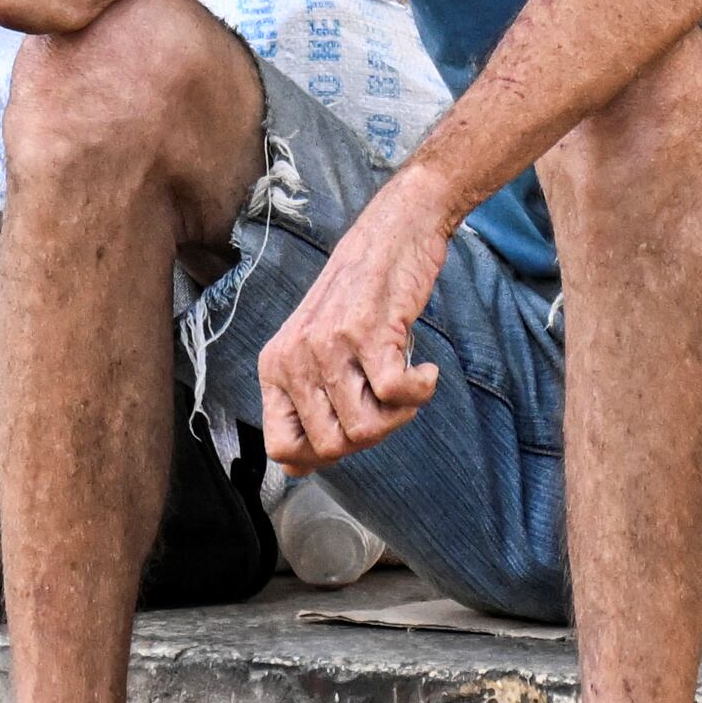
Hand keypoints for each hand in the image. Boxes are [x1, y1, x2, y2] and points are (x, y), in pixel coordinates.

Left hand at [256, 179, 448, 465]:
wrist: (394, 232)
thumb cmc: (362, 295)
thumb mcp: (316, 349)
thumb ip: (306, 406)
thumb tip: (297, 470)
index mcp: (275, 367)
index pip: (282, 448)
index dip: (323, 455)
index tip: (353, 427)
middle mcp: (294, 359)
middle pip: (333, 447)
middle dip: (371, 435)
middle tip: (389, 400)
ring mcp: (328, 346)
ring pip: (365, 429)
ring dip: (400, 414)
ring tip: (407, 378)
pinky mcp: (366, 333)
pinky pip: (396, 395)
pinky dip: (421, 391)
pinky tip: (425, 370)